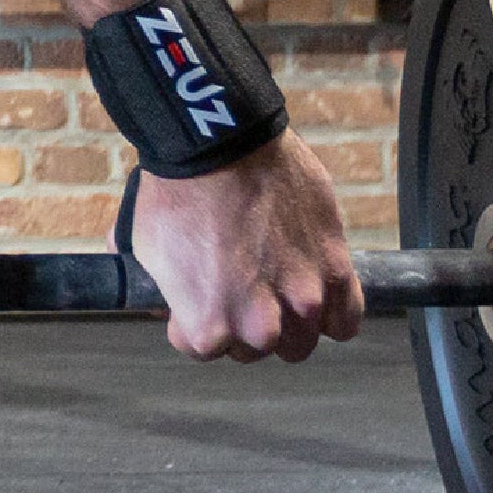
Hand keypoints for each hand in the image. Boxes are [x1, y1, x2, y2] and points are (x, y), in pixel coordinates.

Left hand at [124, 131, 363, 363]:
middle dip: (241, 329)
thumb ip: (158, 287)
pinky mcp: (335, 267)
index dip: (192, 324)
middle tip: (235, 294)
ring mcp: (304, 297)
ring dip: (288, 325)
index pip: (204, 351)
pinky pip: (347, 319)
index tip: (192, 302)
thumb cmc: (178, 190)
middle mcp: (260, 323)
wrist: (219, 142)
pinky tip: (317, 298)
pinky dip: (335, 314)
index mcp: (209, 325)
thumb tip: (161, 300)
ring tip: (274, 294)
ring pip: (300, 342)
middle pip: (256, 351)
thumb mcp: (145, 246)